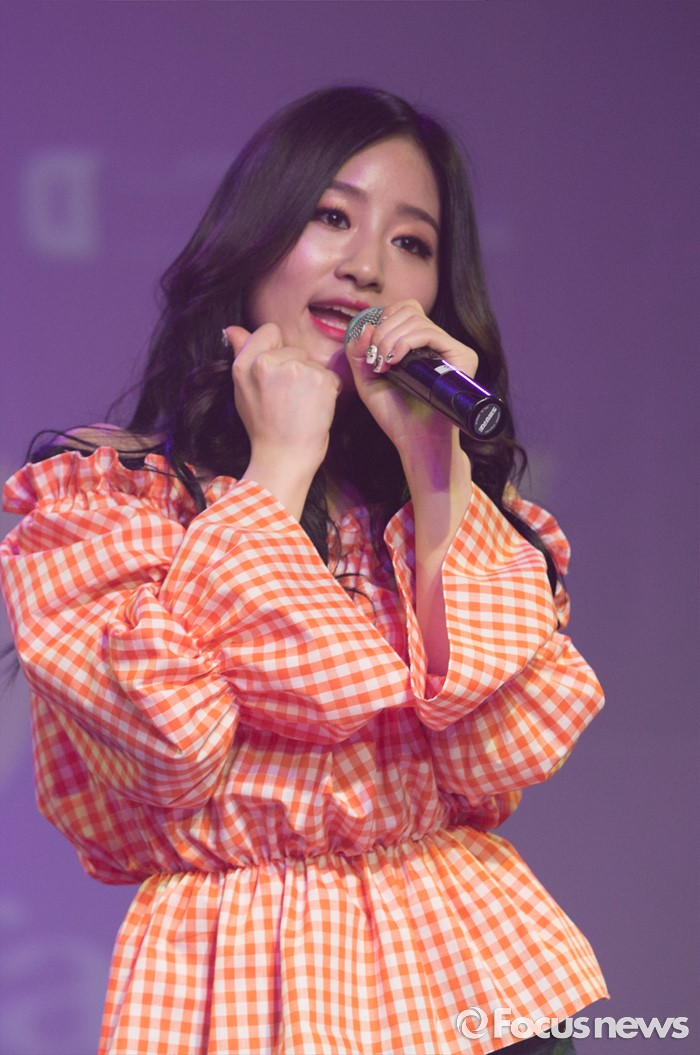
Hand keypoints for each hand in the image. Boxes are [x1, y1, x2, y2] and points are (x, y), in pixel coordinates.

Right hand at [226, 324, 341, 515]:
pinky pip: (330, 376)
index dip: (277, 349)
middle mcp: (269, 362)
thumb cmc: (264, 428)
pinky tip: (315, 409)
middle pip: (294, 348)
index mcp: (246, 364)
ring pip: (313, 362)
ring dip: (312, 381)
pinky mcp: (321, 379)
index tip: (277, 373)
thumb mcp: (244, 390)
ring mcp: (296, 369)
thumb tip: (233, 329)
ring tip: (301, 406)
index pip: (270, 331)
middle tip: (288, 399)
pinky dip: (328, 391)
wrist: (285, 458)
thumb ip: (242, 355)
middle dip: (296, 368)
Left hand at [344, 300, 478, 454]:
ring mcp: (451, 349)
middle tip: (375, 358)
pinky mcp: (462, 357)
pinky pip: (430, 333)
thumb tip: (366, 326)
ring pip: (416, 319)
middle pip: (408, 309)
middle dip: (383, 330)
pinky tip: (395, 361)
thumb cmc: (395, 415)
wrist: (415, 440)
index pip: (402, 310)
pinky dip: (406, 342)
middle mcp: (437, 343)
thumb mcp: (367, 380)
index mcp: (418, 344)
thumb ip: (358, 352)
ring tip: (384, 363)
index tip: (370, 351)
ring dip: (391, 337)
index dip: (382, 322)